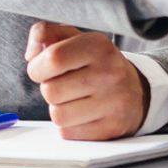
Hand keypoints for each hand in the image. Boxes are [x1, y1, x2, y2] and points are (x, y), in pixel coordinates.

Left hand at [24, 22, 147, 140]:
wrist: (136, 92)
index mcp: (98, 46)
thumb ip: (46, 34)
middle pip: (50, 91)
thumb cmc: (96, 64)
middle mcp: (110, 73)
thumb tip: (31, 54)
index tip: (42, 68)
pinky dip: (69, 125)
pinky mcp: (112, 128)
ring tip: (73, 99)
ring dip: (58, 108)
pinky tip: (83, 114)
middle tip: (62, 84)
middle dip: (48, 88)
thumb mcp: (75, 39)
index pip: (53, 58)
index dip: (37, 67)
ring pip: (57, 115)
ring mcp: (113, 103)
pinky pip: (68, 133)